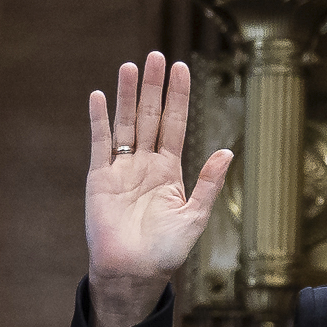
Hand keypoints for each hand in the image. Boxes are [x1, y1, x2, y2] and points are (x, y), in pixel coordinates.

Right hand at [84, 52, 232, 326]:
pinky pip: (99, 144)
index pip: (175, 125)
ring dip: (129, 95)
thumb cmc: (166, 250)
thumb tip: (227, 151)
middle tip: (158, 56)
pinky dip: (99, 120)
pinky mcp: (99, 178)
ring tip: (132, 66)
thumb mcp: (195, 215)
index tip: (183, 69)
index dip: (178, 97)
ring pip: (126, 123)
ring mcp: (121, 169)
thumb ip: (209, 183)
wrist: (134, 271)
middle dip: (155, 87)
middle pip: (150, 117)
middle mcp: (145, 164)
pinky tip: (100, 96)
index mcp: (170, 170)